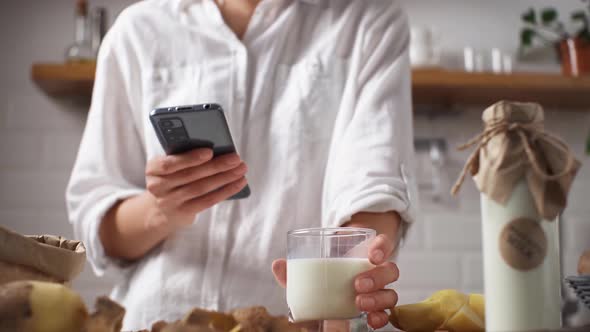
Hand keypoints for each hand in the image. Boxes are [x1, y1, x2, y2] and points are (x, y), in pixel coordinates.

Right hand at [145, 148, 247, 228]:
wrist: (162, 208)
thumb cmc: (173, 177)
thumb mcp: (171, 165)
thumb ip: (184, 155)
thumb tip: (216, 148)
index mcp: (153, 169)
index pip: (169, 163)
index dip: (190, 158)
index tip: (209, 151)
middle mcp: (158, 186)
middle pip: (191, 176)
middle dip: (216, 166)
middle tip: (236, 159)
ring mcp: (170, 202)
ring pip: (201, 188)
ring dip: (225, 178)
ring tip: (241, 170)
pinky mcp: (184, 213)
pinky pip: (208, 201)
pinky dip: (225, 191)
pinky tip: (238, 183)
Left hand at [271, 234, 398, 328]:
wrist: (327, 302)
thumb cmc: (323, 278)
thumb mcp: (310, 272)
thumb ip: (296, 270)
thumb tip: (278, 265)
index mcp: (364, 256)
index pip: (382, 245)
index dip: (382, 247)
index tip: (372, 256)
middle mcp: (376, 273)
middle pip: (390, 271)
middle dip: (377, 277)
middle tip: (357, 284)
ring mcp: (378, 293)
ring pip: (391, 294)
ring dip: (378, 298)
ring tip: (359, 303)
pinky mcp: (375, 311)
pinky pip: (386, 315)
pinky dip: (381, 318)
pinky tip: (371, 320)